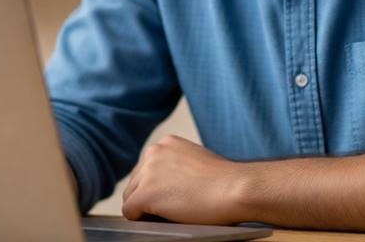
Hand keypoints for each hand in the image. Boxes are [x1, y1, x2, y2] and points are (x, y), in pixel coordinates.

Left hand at [121, 135, 251, 223]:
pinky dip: (142, 219)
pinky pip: (130, 212)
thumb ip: (176, 165)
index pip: (146, 168)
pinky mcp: (145, 194)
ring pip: (130, 197)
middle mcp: (152, 152)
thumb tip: (165, 183)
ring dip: (146, 208)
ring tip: (170, 213)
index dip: (156, 186)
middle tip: (171, 207)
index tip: (169, 195)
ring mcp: (147, 173)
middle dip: (149, 196)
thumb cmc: (224, 180)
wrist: (234, 188)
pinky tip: (162, 219)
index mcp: (165, 143)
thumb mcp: (196, 160)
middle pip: (136, 182)